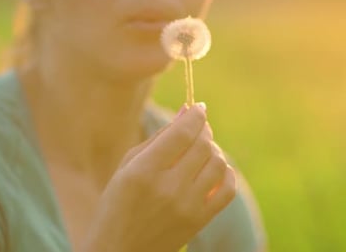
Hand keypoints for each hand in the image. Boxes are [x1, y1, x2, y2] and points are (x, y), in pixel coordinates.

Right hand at [81, 104, 236, 251]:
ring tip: (202, 150)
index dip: (196, 115)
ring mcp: (187, 206)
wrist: (121, 251)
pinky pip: (228, 189)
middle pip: (203, 145)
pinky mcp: (200, 221)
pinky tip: (214, 170)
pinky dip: (227, 173)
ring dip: (213, 150)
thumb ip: (158, 138)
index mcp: (144, 171)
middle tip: (198, 129)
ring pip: (218, 163)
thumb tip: (187, 111)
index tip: (199, 108)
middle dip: (204, 130)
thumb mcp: (127, 166)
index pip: (182, 132)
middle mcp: (168, 188)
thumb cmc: (117, 203)